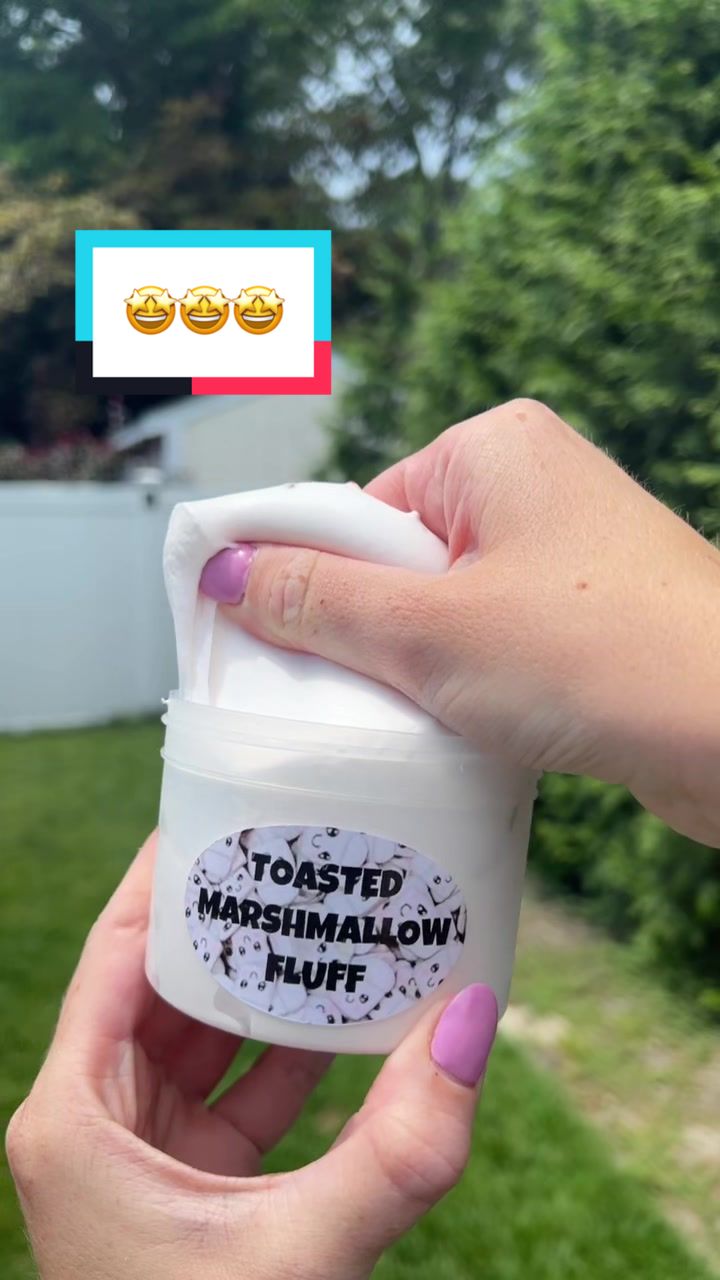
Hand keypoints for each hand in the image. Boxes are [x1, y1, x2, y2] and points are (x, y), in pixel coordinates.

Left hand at [6, 833, 497, 1279]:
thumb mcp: (300, 1254)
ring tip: (335, 919)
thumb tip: (476, 1022)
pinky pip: (238, 1092)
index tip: (226, 810)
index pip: (117, 950)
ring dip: (270, 987)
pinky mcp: (190, 1189)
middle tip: (301, 853)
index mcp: (73, 1118)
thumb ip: (394, 1149)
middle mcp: (93, 1123)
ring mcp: (141, 1156)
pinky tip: (351, 1019)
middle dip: (236, 921)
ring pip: (205, 1037)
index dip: (169, 875)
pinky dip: (290, 1058)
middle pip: (163, 982)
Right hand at [200, 399, 719, 845]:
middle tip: (358, 694)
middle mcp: (533, 487)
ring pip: (443, 611)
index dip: (305, 578)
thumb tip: (228, 572)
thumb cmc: (606, 657)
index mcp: (493, 450)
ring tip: (422, 716)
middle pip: (395, 561)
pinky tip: (465, 729)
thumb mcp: (430, 632)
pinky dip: (466, 687)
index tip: (269, 643)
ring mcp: (567, 553)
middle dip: (368, 634)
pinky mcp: (588, 616)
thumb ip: (318, 601)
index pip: (355, 507)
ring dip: (416, 670)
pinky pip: (491, 643)